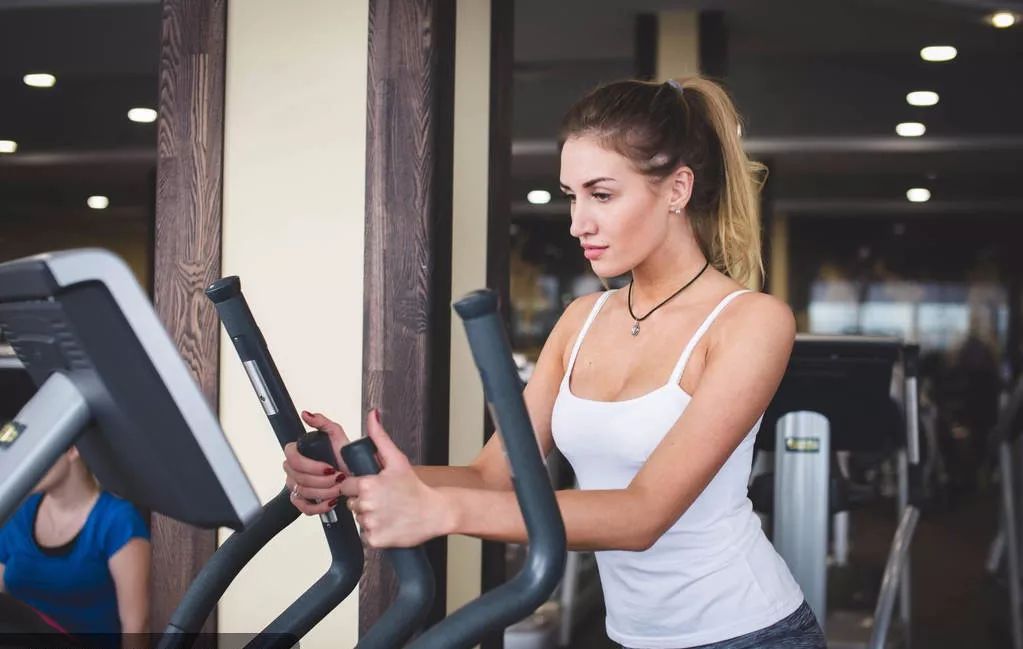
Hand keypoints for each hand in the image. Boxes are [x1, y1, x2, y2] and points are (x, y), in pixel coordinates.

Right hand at [283, 410, 349, 515]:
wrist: (354, 474)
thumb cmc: (344, 457)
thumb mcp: (337, 435)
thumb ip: (322, 422)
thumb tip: (307, 414)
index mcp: (298, 453)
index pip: (292, 458)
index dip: (310, 465)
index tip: (328, 468)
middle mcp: (294, 470)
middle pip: (298, 477)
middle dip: (322, 480)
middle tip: (338, 478)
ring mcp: (296, 486)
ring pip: (302, 492)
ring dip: (324, 492)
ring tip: (338, 488)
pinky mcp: (302, 501)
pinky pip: (303, 507)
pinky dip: (319, 505)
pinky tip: (331, 500)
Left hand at [339, 409, 454, 547]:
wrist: (435, 513)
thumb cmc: (415, 488)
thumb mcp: (397, 460)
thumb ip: (379, 437)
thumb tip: (372, 415)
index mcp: (366, 484)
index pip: (346, 486)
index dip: (358, 486)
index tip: (374, 488)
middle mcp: (365, 504)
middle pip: (352, 504)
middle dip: (364, 502)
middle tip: (385, 500)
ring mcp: (370, 523)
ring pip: (359, 520)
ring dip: (370, 517)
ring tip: (389, 512)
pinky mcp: (374, 540)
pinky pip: (367, 536)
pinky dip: (376, 532)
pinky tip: (390, 524)